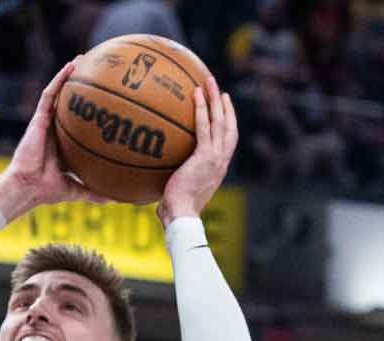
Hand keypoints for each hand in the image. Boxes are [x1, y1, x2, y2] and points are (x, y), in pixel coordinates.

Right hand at [0, 57, 106, 216]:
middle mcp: (54, 129)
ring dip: (69, 74)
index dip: (87, 109)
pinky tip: (71, 66)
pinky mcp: (38, 119)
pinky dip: (59, 78)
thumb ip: (95, 192)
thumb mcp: (77, 189)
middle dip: (79, 85)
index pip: (76, 121)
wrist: (28, 188)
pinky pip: (50, 94)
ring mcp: (45, 122)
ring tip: (83, 59)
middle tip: (97, 70)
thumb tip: (117, 200)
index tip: (104, 99)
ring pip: (58, 92)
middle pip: (68, 101)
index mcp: (63, 142)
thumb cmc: (47, 189)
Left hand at [158, 77, 237, 226]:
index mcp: (218, 168)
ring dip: (215, 99)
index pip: (227, 141)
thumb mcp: (178, 193)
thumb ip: (172, 182)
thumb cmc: (176, 212)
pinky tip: (195, 94)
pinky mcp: (205, 156)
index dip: (227, 123)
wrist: (182, 217)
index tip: (223, 109)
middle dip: (224, 106)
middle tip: (219, 89)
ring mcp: (215, 157)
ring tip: (208, 81)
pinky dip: (201, 109)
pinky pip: (203, 127)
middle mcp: (221, 161)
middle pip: (228, 126)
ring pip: (219, 121)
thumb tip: (154, 183)